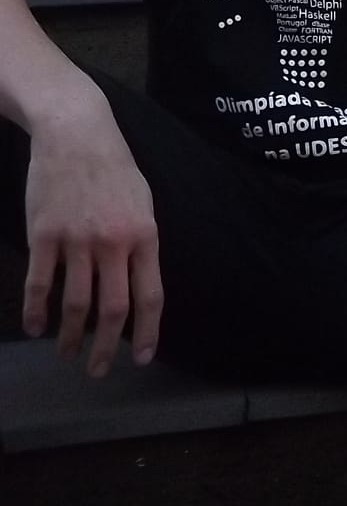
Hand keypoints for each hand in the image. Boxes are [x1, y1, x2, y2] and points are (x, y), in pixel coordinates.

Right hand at [22, 116, 163, 376]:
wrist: (77, 134)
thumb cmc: (115, 169)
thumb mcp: (143, 202)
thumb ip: (142, 242)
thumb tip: (140, 281)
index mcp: (145, 235)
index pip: (151, 295)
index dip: (149, 331)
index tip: (144, 357)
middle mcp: (113, 242)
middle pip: (113, 308)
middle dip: (108, 346)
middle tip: (99, 371)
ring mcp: (76, 240)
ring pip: (75, 303)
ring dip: (71, 336)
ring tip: (68, 354)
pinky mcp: (44, 236)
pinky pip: (40, 284)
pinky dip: (36, 312)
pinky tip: (36, 328)